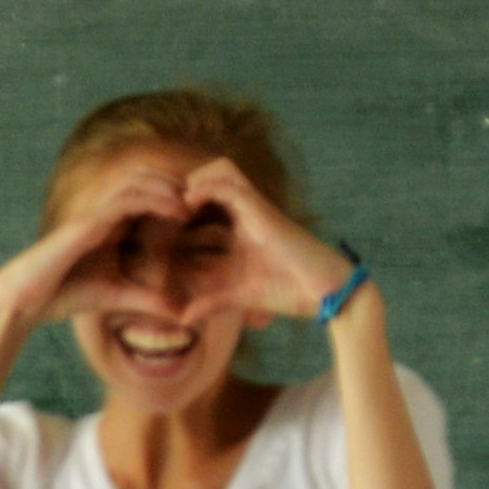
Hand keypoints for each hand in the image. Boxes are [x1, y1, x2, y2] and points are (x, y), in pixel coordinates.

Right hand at [0, 164, 188, 329]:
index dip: (176, 198)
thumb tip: (180, 312)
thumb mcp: (117, 296)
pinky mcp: (87, 221)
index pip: (147, 197)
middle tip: (208, 199)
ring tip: (196, 202)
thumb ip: (147, 298)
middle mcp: (103, 212)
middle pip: (146, 181)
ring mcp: (94, 212)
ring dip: (170, 188)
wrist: (27, 299)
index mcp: (110, 224)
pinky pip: (126, 200)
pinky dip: (155, 200)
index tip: (205, 212)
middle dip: (177, 185)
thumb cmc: (63, 294)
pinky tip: (177, 211)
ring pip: (138, 183)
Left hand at [175, 157, 356, 327]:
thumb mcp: (240, 297)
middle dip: (189, 180)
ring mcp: (257, 207)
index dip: (187, 199)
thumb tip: (183, 319)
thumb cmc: (291, 291)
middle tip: (167, 205)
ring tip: (177, 204)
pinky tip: (187, 208)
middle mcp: (250, 208)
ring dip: (196, 179)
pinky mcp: (263, 211)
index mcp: (245, 223)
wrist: (327, 291)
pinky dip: (204, 189)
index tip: (161, 217)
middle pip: (216, 170)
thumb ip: (211, 303)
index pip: (212, 194)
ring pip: (222, 169)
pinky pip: (228, 185)